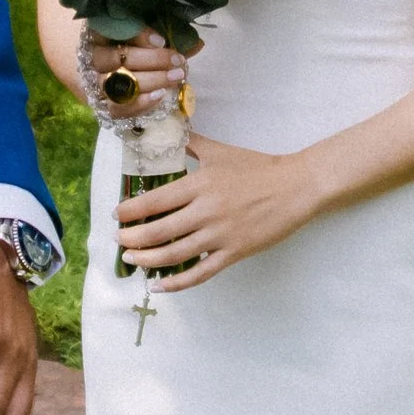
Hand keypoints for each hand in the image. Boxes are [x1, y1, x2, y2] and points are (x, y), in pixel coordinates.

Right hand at [78, 26, 182, 117]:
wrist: (104, 69)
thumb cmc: (130, 46)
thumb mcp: (145, 36)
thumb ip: (166, 37)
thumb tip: (197, 43)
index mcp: (99, 32)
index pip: (111, 30)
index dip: (136, 35)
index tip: (161, 40)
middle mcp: (92, 57)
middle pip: (115, 59)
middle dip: (151, 60)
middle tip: (177, 60)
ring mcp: (95, 83)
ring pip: (117, 85)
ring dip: (150, 81)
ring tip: (176, 77)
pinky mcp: (102, 105)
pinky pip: (118, 108)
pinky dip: (140, 103)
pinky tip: (160, 96)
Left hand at [114, 130, 318, 290]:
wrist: (296, 187)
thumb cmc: (257, 168)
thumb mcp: (220, 150)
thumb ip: (192, 142)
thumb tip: (169, 129)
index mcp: (200, 184)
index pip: (155, 200)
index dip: (131, 210)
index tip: (117, 214)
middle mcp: (206, 211)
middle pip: (159, 231)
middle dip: (132, 238)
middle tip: (119, 240)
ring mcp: (220, 235)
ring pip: (174, 254)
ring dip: (147, 259)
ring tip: (131, 259)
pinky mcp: (234, 253)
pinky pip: (200, 273)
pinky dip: (177, 282)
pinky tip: (160, 285)